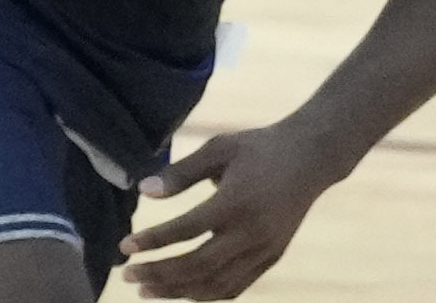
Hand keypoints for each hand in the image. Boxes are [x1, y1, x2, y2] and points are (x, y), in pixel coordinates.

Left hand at [119, 122, 342, 299]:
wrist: (310, 158)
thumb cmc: (258, 148)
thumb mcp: (219, 148)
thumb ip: (181, 172)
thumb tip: (144, 192)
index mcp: (236, 202)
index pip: (186, 231)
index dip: (153, 242)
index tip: (124, 246)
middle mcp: (251, 233)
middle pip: (199, 266)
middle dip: (160, 275)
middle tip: (127, 276)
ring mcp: (265, 250)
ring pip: (217, 284)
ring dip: (179, 291)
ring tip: (146, 290)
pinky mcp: (272, 258)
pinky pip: (236, 286)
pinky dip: (207, 293)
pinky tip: (182, 290)